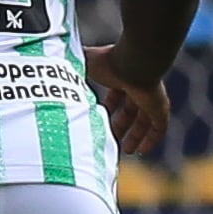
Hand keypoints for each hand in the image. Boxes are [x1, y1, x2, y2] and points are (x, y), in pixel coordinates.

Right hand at [84, 43, 169, 157]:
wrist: (133, 62)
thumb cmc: (109, 62)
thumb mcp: (85, 65)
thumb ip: (73, 67)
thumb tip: (52, 67)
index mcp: (122, 75)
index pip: (118, 93)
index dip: (110, 105)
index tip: (100, 116)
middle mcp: (138, 86)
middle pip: (131, 109)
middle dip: (121, 124)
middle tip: (110, 136)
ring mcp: (151, 98)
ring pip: (145, 121)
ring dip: (136, 135)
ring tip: (127, 150)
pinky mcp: (160, 108)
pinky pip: (159, 128)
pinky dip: (151, 140)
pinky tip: (141, 151)